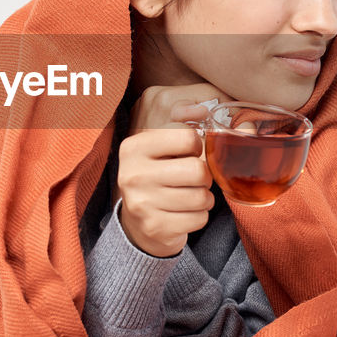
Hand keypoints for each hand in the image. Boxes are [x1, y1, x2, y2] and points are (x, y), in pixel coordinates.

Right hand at [115, 83, 227, 256]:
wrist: (137, 222)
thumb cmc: (158, 175)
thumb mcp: (160, 145)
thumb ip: (182, 121)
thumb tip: (202, 109)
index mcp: (134, 147)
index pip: (186, 137)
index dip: (197, 145)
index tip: (188, 153)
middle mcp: (132, 174)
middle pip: (197, 169)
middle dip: (204, 175)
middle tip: (195, 178)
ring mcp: (142, 203)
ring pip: (201, 197)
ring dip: (204, 197)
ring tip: (191, 196)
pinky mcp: (155, 227)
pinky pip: (199, 219)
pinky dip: (200, 216)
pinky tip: (186, 213)